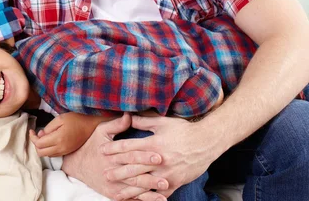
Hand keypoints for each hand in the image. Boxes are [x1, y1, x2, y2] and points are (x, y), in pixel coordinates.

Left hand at [30, 112, 106, 156]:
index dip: (32, 137)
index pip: (39, 144)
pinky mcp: (67, 152)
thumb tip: (40, 135)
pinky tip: (50, 140)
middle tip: (36, 134)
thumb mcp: (60, 118)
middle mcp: (61, 148)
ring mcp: (64, 151)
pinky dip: (48, 149)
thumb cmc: (76, 119)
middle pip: (41, 152)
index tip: (31, 130)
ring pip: (46, 155)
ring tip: (43, 136)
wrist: (90, 126)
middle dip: (35, 144)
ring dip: (41, 147)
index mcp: (58, 139)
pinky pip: (53, 154)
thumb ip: (48, 128)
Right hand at [62, 114, 167, 200]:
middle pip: (134, 173)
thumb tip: (130, 114)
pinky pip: (130, 198)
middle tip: (167, 174)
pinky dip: (145, 199)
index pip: (130, 155)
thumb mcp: (101, 131)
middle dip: (151, 174)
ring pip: (134, 188)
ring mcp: (112, 184)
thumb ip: (116, 124)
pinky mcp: (113, 194)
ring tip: (165, 187)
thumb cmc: (91, 145)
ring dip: (150, 189)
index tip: (159, 155)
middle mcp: (111, 170)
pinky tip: (158, 199)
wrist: (76, 165)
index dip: (144, 155)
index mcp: (110, 154)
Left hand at [102, 114, 220, 197]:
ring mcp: (167, 174)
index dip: (114, 149)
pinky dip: (148, 198)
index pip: (129, 147)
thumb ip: (144, 121)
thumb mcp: (163, 122)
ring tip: (116, 192)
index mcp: (154, 144)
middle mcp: (159, 160)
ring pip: (144, 183)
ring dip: (128, 188)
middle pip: (133, 167)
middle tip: (104, 172)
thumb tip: (128, 116)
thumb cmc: (183, 130)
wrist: (206, 143)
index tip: (102, 150)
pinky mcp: (175, 182)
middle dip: (117, 171)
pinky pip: (159, 193)